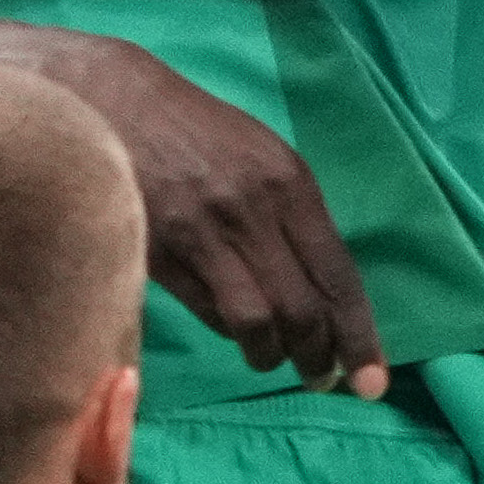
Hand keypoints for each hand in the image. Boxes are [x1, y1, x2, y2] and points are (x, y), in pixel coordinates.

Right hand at [15, 28, 384, 396]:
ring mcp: (200, 234)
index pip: (337, 276)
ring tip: (270, 356)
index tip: (371, 383)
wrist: (112, 101)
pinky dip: (228, 331)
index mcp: (288, 182)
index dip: (359, 336)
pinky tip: (230, 325)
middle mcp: (250, 210)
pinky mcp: (156, 253)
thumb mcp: (262, 157)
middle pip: (301, 311)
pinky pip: (208, 313)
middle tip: (319, 376)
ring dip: (270, 354)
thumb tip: (325, 297)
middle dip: (318, 358)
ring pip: (254, 324)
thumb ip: (295, 219)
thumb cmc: (197, 130)